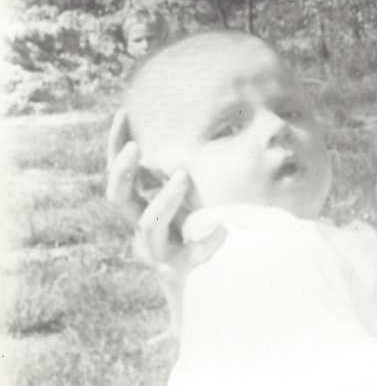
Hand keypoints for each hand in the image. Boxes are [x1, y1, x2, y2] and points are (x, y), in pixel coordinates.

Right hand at [106, 109, 225, 335]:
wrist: (201, 299)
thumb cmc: (197, 242)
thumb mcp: (190, 205)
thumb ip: (183, 180)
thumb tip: (197, 137)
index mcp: (141, 210)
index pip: (120, 174)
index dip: (116, 145)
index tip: (124, 113)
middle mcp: (141, 231)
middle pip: (118, 198)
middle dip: (122, 171)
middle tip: (136, 148)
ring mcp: (158, 253)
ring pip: (148, 224)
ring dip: (163, 197)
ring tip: (183, 174)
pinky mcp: (179, 272)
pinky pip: (190, 255)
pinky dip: (207, 241)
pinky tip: (223, 231)